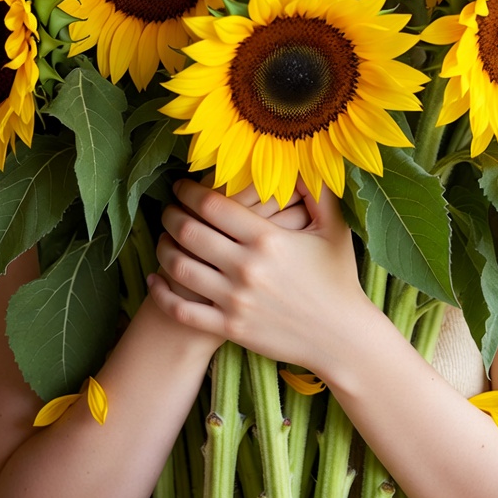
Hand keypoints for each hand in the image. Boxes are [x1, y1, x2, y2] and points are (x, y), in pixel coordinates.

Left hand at [149, 178, 365, 370]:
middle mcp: (247, 268)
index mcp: (268, 239)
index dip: (189, 191)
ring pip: (179, 269)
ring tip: (163, 238)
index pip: (212, 205)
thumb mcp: (334, 229)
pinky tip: (156, 279)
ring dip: (163, 249)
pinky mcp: (230, 328)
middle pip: (189, 232)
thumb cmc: (339, 278)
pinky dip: (162, 293)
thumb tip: (302, 160)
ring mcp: (235, 301)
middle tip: (167, 209)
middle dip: (171, 215)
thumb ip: (318, 191)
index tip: (180, 186)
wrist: (342, 338)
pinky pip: (182, 310)